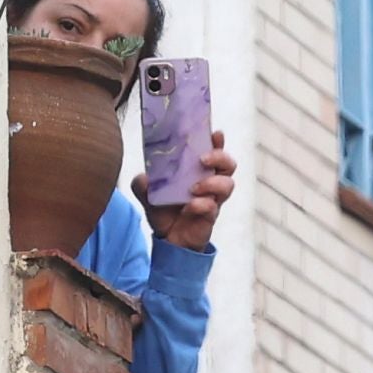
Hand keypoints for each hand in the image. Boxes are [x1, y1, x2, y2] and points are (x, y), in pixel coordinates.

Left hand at [135, 130, 236, 252]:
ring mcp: (213, 199)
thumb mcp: (148, 194)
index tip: (215, 133)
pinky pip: (213, 207)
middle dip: (220, 157)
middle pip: (229, 164)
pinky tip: (188, 207)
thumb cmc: (164, 209)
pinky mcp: (210, 216)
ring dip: (212, 182)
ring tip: (193, 188)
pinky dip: (201, 205)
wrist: (167, 239)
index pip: (214, 150)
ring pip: (228, 185)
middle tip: (202, 159)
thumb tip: (144, 178)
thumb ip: (142, 184)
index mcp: (199, 170)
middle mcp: (211, 182)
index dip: (217, 141)